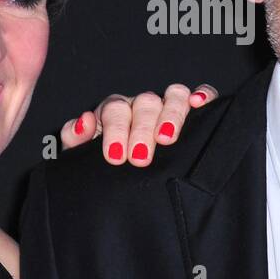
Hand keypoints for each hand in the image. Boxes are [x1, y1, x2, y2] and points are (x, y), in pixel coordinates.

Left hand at [61, 83, 217, 165]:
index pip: (115, 110)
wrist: (122, 183)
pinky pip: (201, 95)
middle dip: (142, 129)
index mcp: (114, 113)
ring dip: (171, 114)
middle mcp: (141, 105)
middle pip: (145, 103)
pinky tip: (199, 104)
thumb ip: (76, 138)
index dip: (115, 130)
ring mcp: (167, 106)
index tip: (115, 156)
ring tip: (167, 138)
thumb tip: (85, 120)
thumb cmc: (103, 166)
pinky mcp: (192, 111)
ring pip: (173, 95)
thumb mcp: (82, 156)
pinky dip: (203, 95)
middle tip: (139, 157)